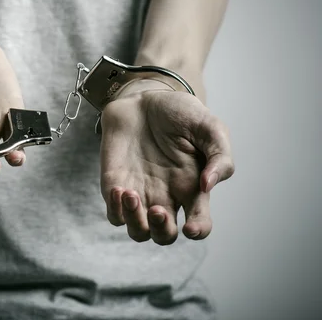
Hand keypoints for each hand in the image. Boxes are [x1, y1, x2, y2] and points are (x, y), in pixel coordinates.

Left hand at [100, 79, 233, 244]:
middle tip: (157, 209)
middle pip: (164, 235)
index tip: (191, 227)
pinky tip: (119, 189)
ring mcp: (140, 192)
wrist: (142, 97)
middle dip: (161, 231)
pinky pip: (114, 213)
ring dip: (135, 222)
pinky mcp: (115, 184)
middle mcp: (166, 196)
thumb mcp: (209, 127)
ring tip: (131, 193)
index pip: (199, 224)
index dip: (198, 231)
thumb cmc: (179, 112)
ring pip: (137, 231)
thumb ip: (219, 155)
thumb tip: (208, 185)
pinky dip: (115, 210)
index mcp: (192, 188)